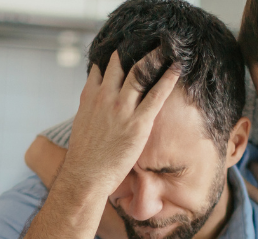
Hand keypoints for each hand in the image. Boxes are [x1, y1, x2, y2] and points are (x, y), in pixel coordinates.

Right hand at [60, 50, 179, 194]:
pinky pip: (156, 94)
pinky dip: (168, 78)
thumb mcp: (81, 127)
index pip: (100, 69)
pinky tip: (176, 68)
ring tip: (165, 49)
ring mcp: (121, 108)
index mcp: (90, 98)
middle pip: (120, 65)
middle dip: (133, 51)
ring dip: (153, 58)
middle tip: (148, 43)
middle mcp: (104, 97)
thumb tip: (98, 109)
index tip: (123, 51)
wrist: (85, 176)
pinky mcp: (138, 122)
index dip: (112, 59)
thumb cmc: (84, 158)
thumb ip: (91, 112)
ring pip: (139, 73)